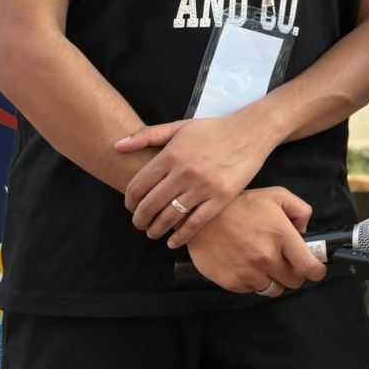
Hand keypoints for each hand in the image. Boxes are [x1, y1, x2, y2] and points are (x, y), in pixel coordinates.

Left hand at [116, 115, 277, 246]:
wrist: (251, 132)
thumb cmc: (213, 129)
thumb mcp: (179, 126)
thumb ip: (146, 135)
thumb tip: (116, 146)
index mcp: (171, 155)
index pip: (137, 186)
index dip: (129, 201)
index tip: (130, 206)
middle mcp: (184, 172)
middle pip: (149, 206)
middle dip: (139, 219)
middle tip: (139, 223)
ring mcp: (203, 187)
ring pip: (170, 218)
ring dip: (156, 230)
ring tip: (153, 232)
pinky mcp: (221, 198)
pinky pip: (195, 224)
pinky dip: (181, 237)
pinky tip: (173, 241)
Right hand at [183, 187, 326, 296]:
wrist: (201, 218)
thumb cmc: (241, 205)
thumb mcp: (277, 196)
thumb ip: (300, 210)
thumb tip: (305, 231)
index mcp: (281, 235)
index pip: (308, 266)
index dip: (317, 271)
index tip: (316, 270)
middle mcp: (266, 257)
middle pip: (294, 282)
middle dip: (295, 274)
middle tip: (287, 262)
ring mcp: (248, 272)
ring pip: (273, 289)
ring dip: (274, 279)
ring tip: (265, 264)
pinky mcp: (232, 283)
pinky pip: (252, 290)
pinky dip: (254, 281)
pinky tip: (247, 265)